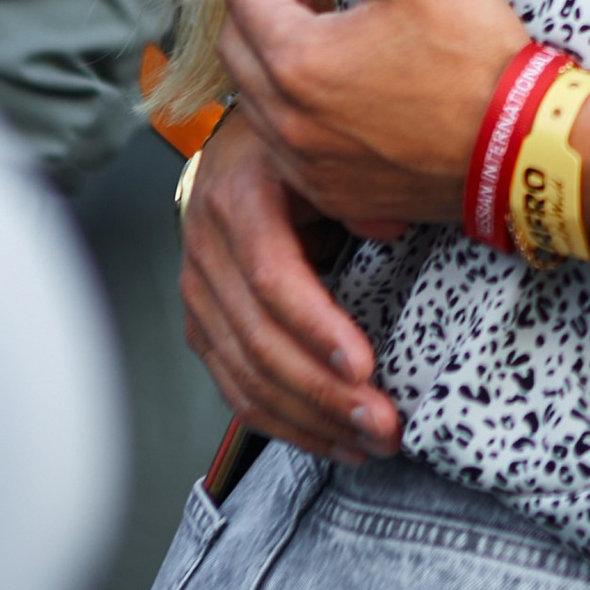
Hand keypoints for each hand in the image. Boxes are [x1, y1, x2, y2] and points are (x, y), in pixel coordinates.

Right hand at [181, 108, 402, 461]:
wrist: (238, 147)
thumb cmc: (288, 150)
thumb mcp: (320, 148)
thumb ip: (355, 187)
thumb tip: (389, 227)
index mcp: (237, 201)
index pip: (272, 278)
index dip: (317, 328)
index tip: (364, 366)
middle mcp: (208, 252)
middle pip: (260, 341)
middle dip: (324, 393)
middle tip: (381, 424)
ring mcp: (200, 294)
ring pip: (246, 377)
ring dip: (310, 420)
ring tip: (368, 442)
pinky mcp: (205, 326)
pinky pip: (236, 389)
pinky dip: (284, 423)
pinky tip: (329, 439)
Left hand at [219, 0, 555, 229]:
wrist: (521, 147)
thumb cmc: (474, 60)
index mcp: (298, 60)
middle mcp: (288, 121)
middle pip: (235, 48)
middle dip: (255, 6)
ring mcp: (309, 165)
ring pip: (255, 102)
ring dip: (270, 61)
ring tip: (315, 34)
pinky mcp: (336, 193)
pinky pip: (287, 149)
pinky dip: (294, 113)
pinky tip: (334, 93)